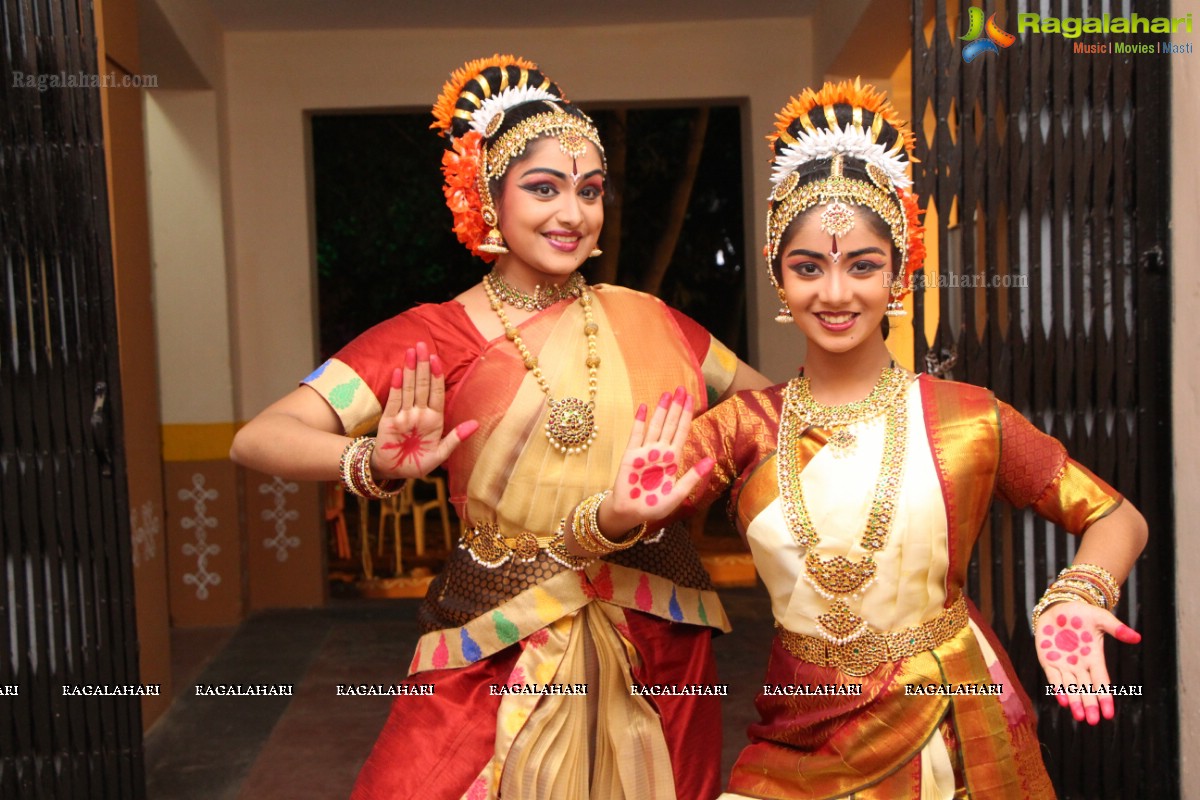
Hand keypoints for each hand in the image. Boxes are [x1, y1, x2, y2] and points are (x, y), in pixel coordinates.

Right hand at [372, 341, 477, 478]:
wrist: (392, 472)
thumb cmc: (417, 464)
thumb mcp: (439, 455)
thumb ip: (455, 439)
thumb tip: (476, 425)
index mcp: (434, 419)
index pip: (437, 393)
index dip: (437, 376)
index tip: (436, 359)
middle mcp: (419, 413)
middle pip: (422, 385)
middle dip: (423, 365)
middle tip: (422, 345)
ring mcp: (404, 415)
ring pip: (408, 389)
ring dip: (409, 370)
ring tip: (411, 352)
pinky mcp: (389, 420)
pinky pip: (393, 401)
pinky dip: (395, 387)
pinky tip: (398, 372)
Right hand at [603, 386, 713, 529]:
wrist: (631, 514)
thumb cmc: (654, 506)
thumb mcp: (678, 494)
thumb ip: (692, 477)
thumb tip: (711, 460)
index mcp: (673, 459)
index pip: (682, 432)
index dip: (687, 416)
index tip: (692, 399)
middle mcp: (660, 452)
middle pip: (670, 425)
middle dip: (676, 407)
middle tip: (681, 389)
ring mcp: (645, 452)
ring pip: (655, 426)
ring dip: (661, 410)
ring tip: (667, 394)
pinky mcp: (631, 455)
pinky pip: (636, 435)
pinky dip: (639, 421)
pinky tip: (643, 407)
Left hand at [1035, 602, 1140, 724]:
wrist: (1058, 607)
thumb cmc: (1082, 613)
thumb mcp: (1101, 619)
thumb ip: (1117, 629)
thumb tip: (1137, 637)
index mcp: (1094, 658)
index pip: (1101, 682)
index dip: (1105, 698)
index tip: (1109, 714)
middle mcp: (1080, 666)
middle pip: (1086, 689)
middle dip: (1090, 705)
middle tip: (1093, 721)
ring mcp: (1064, 664)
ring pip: (1071, 687)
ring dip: (1074, 702)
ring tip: (1079, 717)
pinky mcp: (1048, 660)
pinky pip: (1053, 678)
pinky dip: (1057, 689)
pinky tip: (1062, 700)